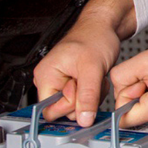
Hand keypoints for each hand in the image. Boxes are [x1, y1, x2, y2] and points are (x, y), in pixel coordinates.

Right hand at [33, 0, 135, 125]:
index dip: (69, 105)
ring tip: (94, 78)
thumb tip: (83, 120)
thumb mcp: (93, 69)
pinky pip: (81, 100)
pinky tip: (95, 79)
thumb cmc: (94, 38)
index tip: (81, 89)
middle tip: (91, 81)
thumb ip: (88, 97)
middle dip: (83, 101)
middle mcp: (49, 81)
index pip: (51, 110)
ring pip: (75, 107)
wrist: (102, 27)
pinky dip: (92, 93)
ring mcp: (60, 83)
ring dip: (90, 97)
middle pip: (64, 111)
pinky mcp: (70, 84)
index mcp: (46, 77)